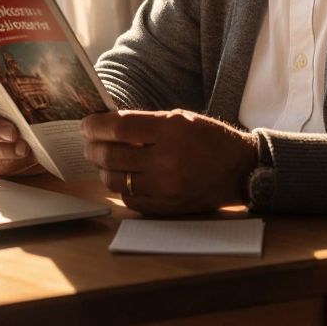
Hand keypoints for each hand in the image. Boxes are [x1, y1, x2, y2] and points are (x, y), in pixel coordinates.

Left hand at [82, 109, 258, 215]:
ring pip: (114, 180)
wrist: (239, 170)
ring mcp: (166, 186)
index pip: (119, 127)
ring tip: (103, 160)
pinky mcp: (167, 207)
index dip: (95, 125)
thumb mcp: (180, 119)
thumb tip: (106, 125)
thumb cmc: (208, 139)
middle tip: (89, 143)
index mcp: (171, 130)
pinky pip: (129, 198)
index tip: (87, 124)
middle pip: (111, 155)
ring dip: (103, 169)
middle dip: (93, 147)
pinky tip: (123, 177)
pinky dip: (120, 187)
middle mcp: (167, 159)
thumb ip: (145, 122)